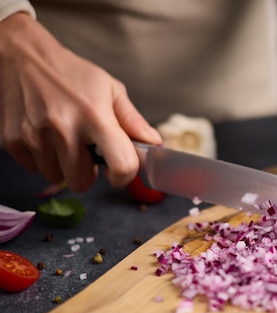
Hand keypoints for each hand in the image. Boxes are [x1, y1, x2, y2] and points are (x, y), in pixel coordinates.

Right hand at [0, 13, 160, 191]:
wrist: (22, 55)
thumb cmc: (71, 74)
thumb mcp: (109, 89)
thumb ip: (132, 120)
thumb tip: (154, 143)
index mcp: (95, 116)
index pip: (122, 166)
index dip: (124, 175)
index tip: (118, 170)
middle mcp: (64, 128)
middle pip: (82, 182)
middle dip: (87, 174)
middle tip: (86, 152)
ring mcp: (36, 135)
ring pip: (57, 178)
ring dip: (63, 166)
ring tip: (63, 139)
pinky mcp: (13, 140)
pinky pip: (35, 169)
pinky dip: (42, 159)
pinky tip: (45, 137)